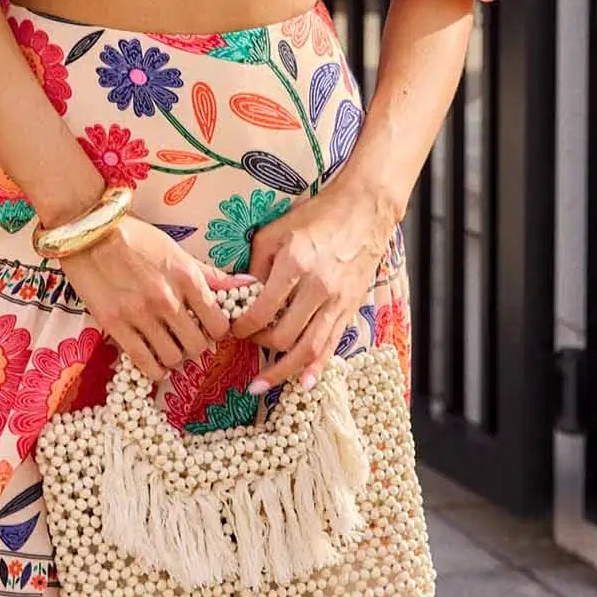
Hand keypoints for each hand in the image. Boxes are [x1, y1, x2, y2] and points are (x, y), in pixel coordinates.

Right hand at [58, 214, 241, 383]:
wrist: (88, 230)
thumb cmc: (133, 236)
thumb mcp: (175, 249)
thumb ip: (208, 273)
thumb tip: (244, 285)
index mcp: (186, 277)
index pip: (218, 324)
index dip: (215, 331)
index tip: (207, 328)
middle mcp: (167, 299)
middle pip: (197, 346)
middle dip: (195, 346)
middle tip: (187, 339)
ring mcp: (140, 314)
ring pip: (173, 358)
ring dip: (175, 358)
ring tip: (168, 348)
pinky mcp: (115, 325)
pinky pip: (144, 362)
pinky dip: (154, 369)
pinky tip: (155, 362)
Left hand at [230, 179, 395, 393]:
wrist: (363, 211)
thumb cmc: (315, 217)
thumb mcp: (275, 232)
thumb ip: (256, 265)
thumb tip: (241, 295)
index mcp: (294, 263)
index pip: (262, 311)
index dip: (242, 326)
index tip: (233, 329)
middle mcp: (317, 286)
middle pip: (283, 335)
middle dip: (259, 345)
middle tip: (247, 343)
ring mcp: (337, 301)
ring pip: (308, 349)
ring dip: (283, 371)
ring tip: (263, 385)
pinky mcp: (350, 308)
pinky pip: (331, 345)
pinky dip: (316, 368)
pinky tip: (303, 384)